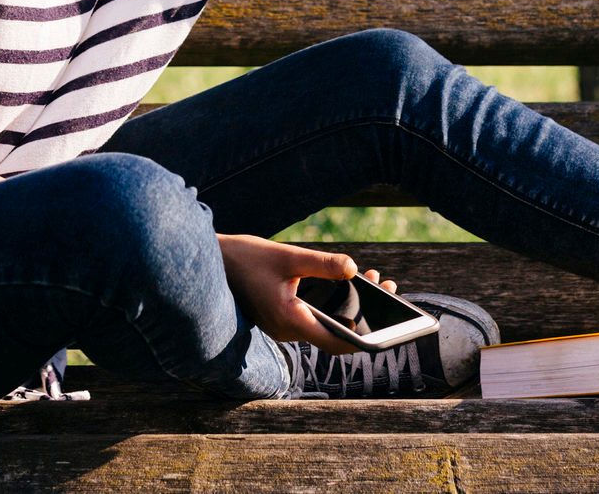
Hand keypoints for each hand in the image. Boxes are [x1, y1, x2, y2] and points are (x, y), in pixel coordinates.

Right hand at [216, 232, 400, 356]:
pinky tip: (344, 282)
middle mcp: (286, 330)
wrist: (208, 262)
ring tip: (371, 279)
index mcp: (289, 320)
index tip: (390, 327)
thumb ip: (322, 264)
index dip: (365, 338)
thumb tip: (353, 268)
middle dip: (365, 313)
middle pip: (335, 333)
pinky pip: (312, 316)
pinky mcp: (278, 316)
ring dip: (349, 306)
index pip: (336, 341)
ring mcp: (281, 325)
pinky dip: (332, 303)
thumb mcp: (287, 256)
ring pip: (324, 323)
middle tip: (387, 286)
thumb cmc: (244, 258)